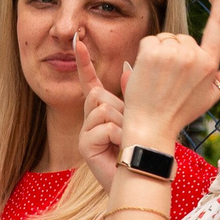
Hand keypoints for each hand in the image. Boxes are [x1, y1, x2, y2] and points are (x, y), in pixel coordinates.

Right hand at [75, 30, 126, 186]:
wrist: (139, 177)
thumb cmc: (141, 148)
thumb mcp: (138, 115)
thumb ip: (132, 93)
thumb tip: (126, 66)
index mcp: (102, 110)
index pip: (90, 82)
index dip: (84, 63)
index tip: (79, 41)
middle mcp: (90, 119)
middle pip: (98, 94)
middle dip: (118, 107)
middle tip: (127, 129)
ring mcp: (85, 133)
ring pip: (102, 109)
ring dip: (121, 123)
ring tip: (125, 140)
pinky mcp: (84, 145)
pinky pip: (103, 126)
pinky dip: (117, 136)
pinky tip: (119, 148)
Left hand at [117, 0, 219, 151]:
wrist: (151, 128)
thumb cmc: (181, 112)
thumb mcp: (212, 95)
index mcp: (210, 64)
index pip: (219, 24)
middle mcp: (195, 56)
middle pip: (183, 37)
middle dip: (175, 52)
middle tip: (169, 78)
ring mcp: (174, 53)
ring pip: (166, 38)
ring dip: (160, 53)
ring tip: (159, 78)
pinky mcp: (153, 51)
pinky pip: (151, 40)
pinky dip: (146, 53)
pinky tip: (148, 73)